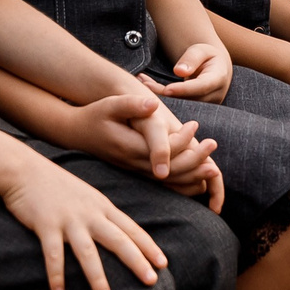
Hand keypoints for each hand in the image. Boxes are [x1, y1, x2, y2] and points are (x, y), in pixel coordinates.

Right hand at [0, 157, 168, 289]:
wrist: (24, 169)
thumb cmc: (55, 186)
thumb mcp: (87, 196)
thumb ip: (101, 213)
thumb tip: (118, 232)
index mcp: (102, 206)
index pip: (130, 228)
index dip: (148, 246)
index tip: (163, 263)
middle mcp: (90, 213)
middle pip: (118, 240)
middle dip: (136, 261)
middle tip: (152, 281)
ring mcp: (68, 220)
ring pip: (88, 252)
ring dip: (98, 278)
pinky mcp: (46, 225)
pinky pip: (53, 255)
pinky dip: (56, 275)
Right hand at [73, 90, 223, 210]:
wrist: (76, 132)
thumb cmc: (94, 115)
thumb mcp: (109, 105)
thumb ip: (131, 105)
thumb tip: (153, 104)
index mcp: (130, 147)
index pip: (163, 150)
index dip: (182, 139)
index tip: (195, 124)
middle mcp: (134, 163)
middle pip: (171, 170)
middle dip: (195, 160)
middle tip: (213, 145)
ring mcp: (135, 170)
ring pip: (169, 181)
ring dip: (192, 176)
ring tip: (214, 170)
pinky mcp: (136, 172)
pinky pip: (163, 185)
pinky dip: (182, 186)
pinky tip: (198, 183)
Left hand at [139, 38, 231, 104]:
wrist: (215, 69)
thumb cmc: (207, 56)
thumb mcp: (201, 50)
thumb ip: (192, 58)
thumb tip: (179, 71)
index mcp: (218, 79)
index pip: (201, 87)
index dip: (184, 90)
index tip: (167, 89)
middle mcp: (213, 96)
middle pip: (188, 99)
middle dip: (165, 94)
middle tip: (144, 84)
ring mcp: (205, 105)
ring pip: (180, 104)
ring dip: (160, 96)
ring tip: (142, 83)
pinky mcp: (194, 109)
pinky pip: (177, 104)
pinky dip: (162, 97)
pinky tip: (147, 87)